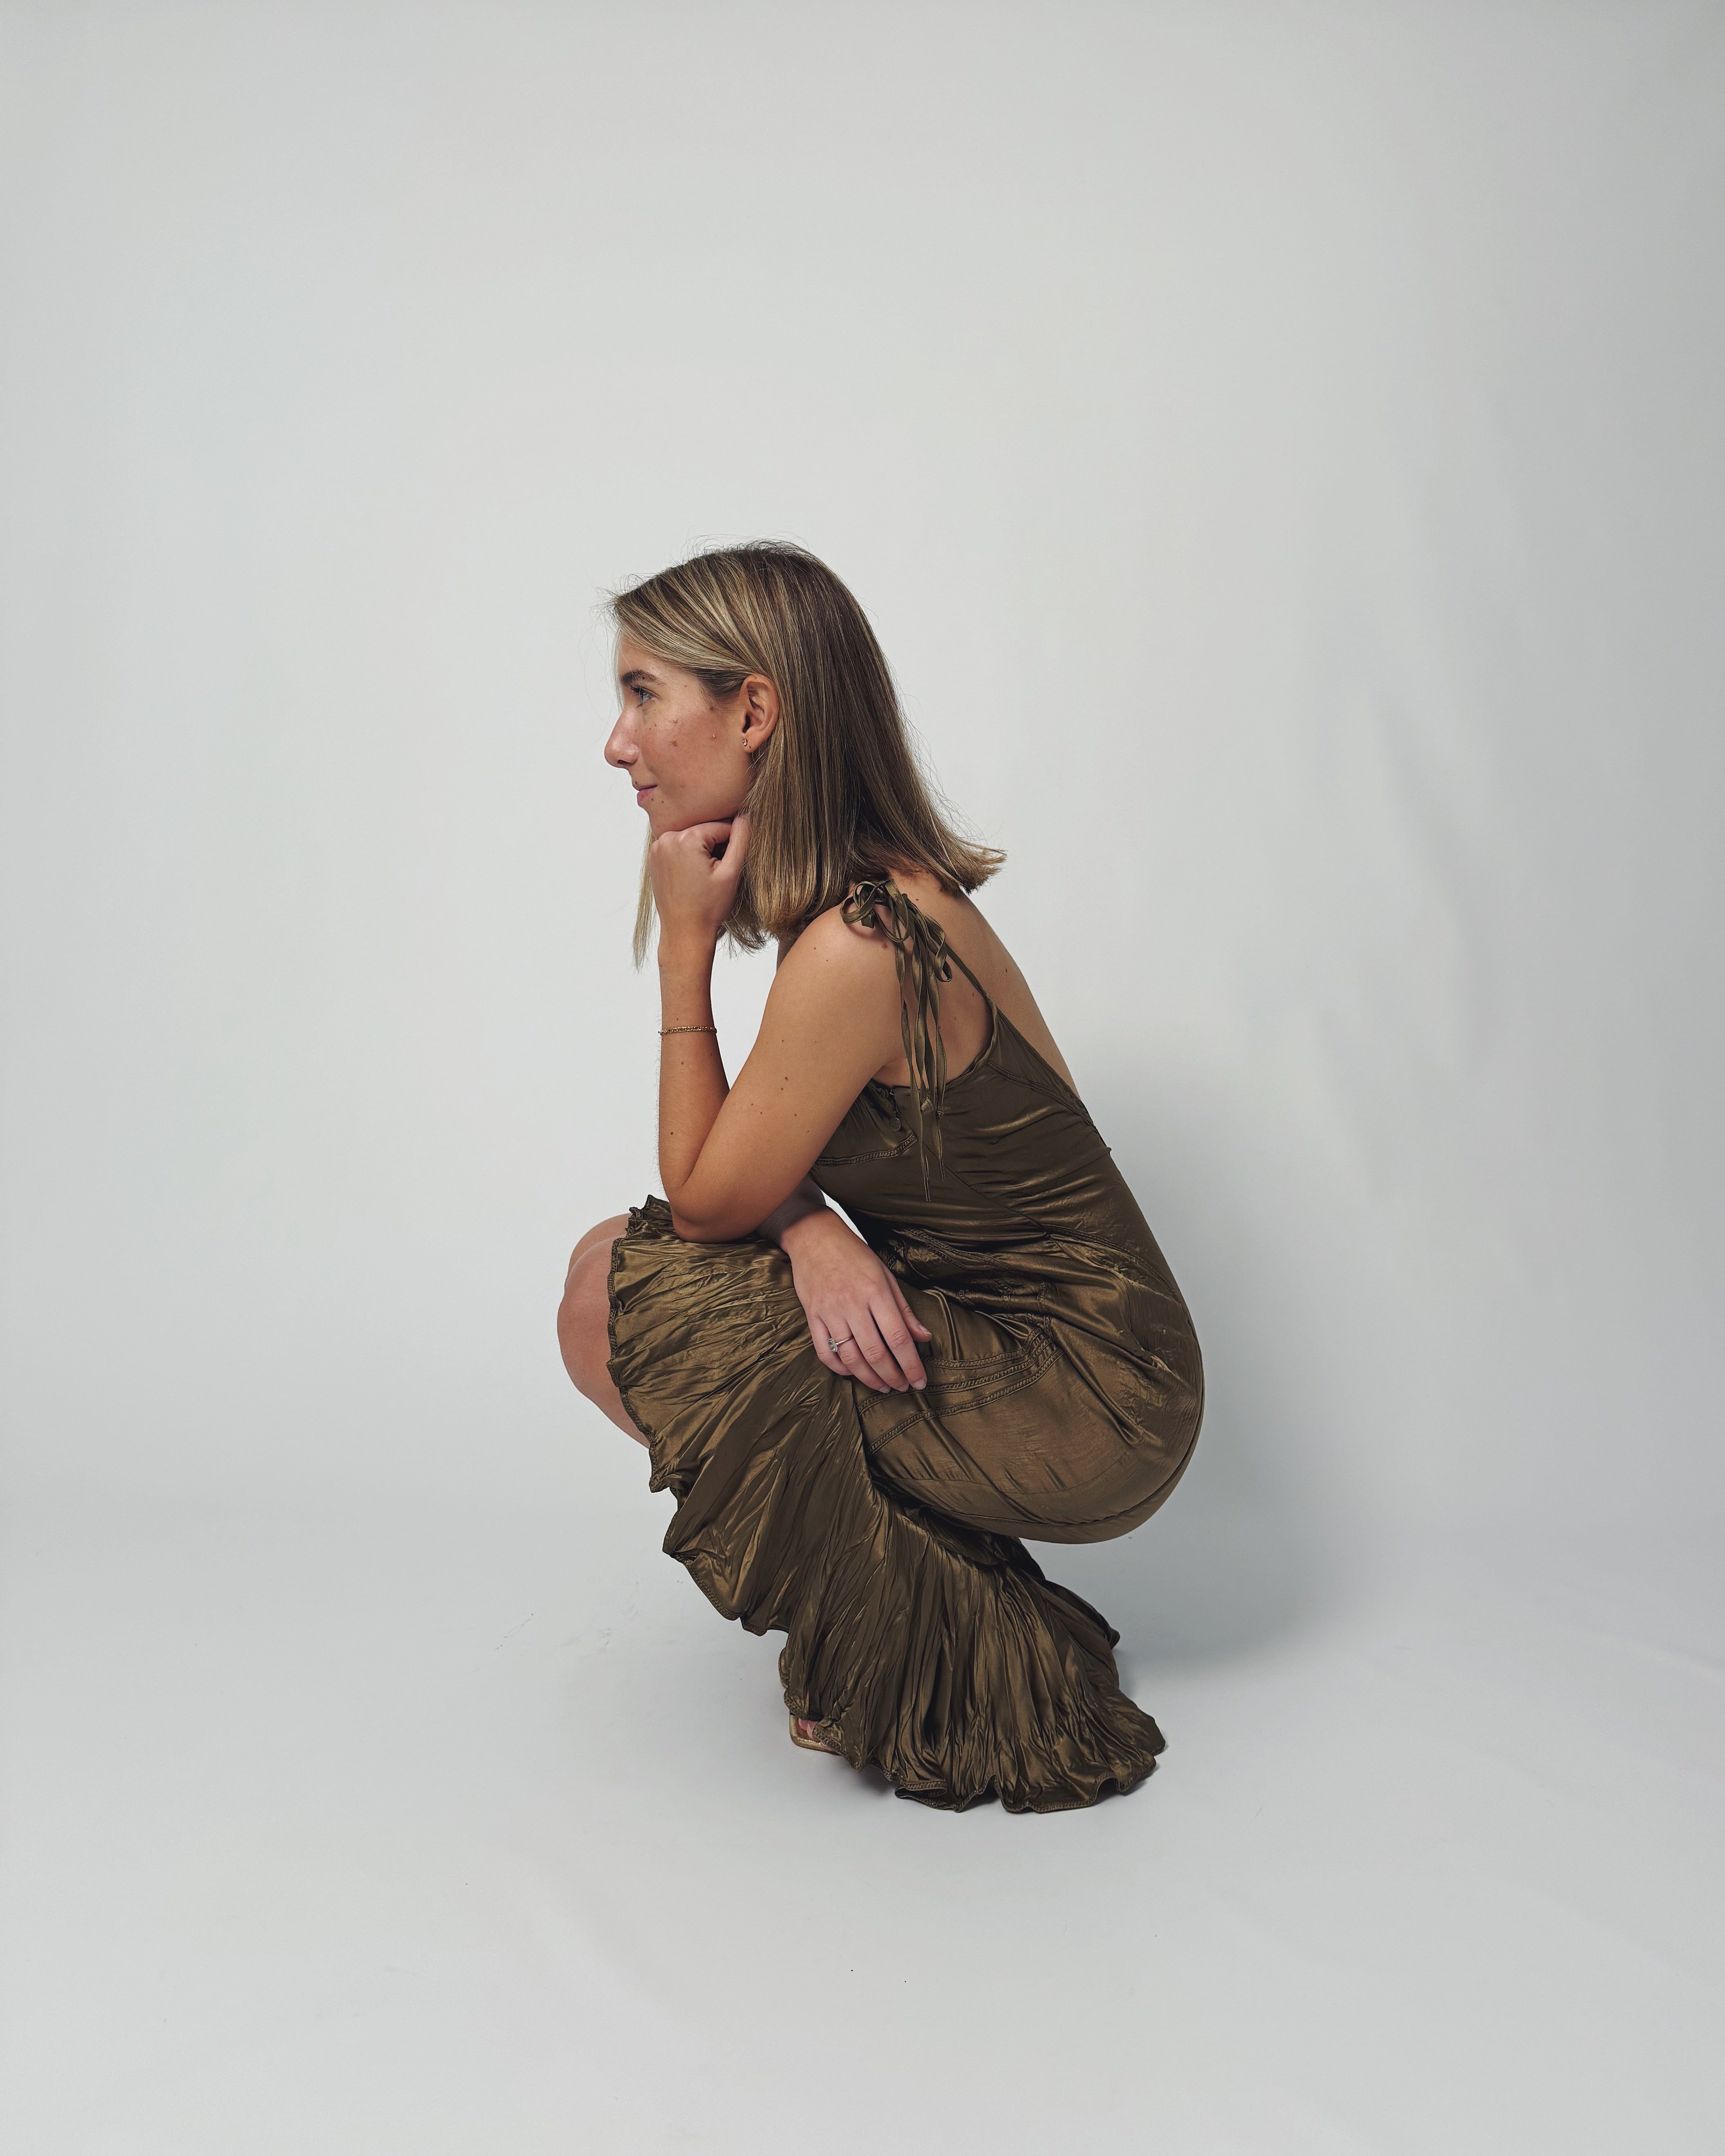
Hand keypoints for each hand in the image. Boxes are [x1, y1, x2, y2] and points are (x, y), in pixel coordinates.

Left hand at [648, 811, 748, 950]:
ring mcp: (657, 848)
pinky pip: (678, 846)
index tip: (729, 867)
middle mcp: (667, 838)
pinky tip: (692, 876)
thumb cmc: (708, 907)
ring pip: (692, 837)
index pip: (722, 826)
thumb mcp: (731, 872)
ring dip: (702, 850)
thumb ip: (741, 839)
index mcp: (686, 839)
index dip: (732, 845)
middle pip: (704, 830)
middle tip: (716, 873)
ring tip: (704, 876)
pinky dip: (688, 855)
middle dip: (716, 846)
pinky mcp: (654, 857)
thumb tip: (747, 814)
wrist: (684, 932)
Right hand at [778, 1208, 932, 1392]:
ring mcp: (829, 1311)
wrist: (813, 1236)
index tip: (920, 1381)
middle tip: (903, 1387)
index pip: (898, 1337)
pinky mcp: (812, 1316)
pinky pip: (824, 1351)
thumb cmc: (854, 1254)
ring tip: (883, 1386)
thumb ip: (904, 1309)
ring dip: (869, 1378)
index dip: (911, 1364)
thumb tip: (924, 1337)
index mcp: (875, 1291)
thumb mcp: (885, 1275)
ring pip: (850, 1357)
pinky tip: (853, 1373)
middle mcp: (852, 1303)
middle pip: (875, 1352)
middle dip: (893, 1376)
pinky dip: (839, 1368)